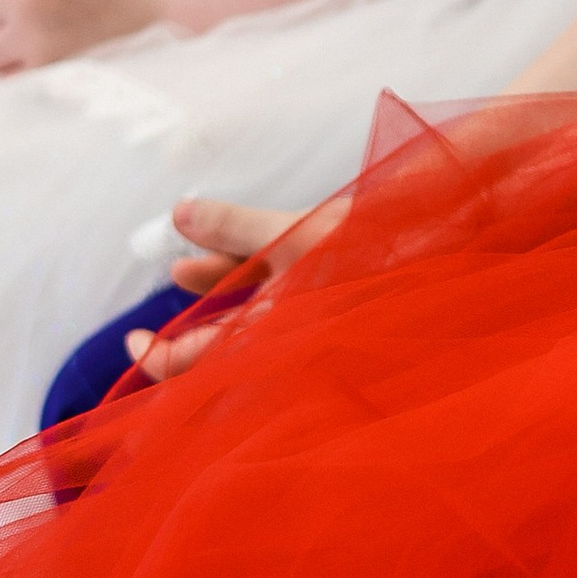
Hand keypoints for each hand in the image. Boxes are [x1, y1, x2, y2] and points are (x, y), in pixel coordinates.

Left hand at [125, 188, 348, 380]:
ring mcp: (309, 320)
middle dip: (184, 339)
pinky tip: (215, 256)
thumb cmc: (370, 246)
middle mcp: (295, 341)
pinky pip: (273, 296)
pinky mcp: (325, 296)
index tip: (134, 342)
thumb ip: (234, 228)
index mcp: (282, 341)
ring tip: (180, 269)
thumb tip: (178, 213)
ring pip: (248, 317)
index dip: (161, 360)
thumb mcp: (295, 234)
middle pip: (225, 353)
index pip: (204, 365)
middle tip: (142, 336)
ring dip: (215, 293)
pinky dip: (245, 277)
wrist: (441, 243)